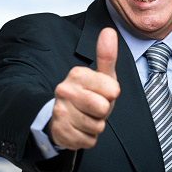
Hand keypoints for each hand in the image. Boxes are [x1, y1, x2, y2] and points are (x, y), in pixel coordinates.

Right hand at [48, 28, 120, 149]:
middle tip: (94, 106)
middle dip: (104, 111)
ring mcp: (59, 112)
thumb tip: (109, 31)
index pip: (113, 91)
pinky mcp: (59, 133)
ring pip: (96, 126)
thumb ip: (107, 55)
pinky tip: (79, 128)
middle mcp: (63, 90)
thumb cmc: (89, 94)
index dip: (111, 95)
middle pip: (103, 108)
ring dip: (96, 125)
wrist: (65, 117)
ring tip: (86, 116)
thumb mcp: (102, 76)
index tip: (101, 92)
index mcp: (77, 74)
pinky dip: (88, 138)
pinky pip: (89, 141)